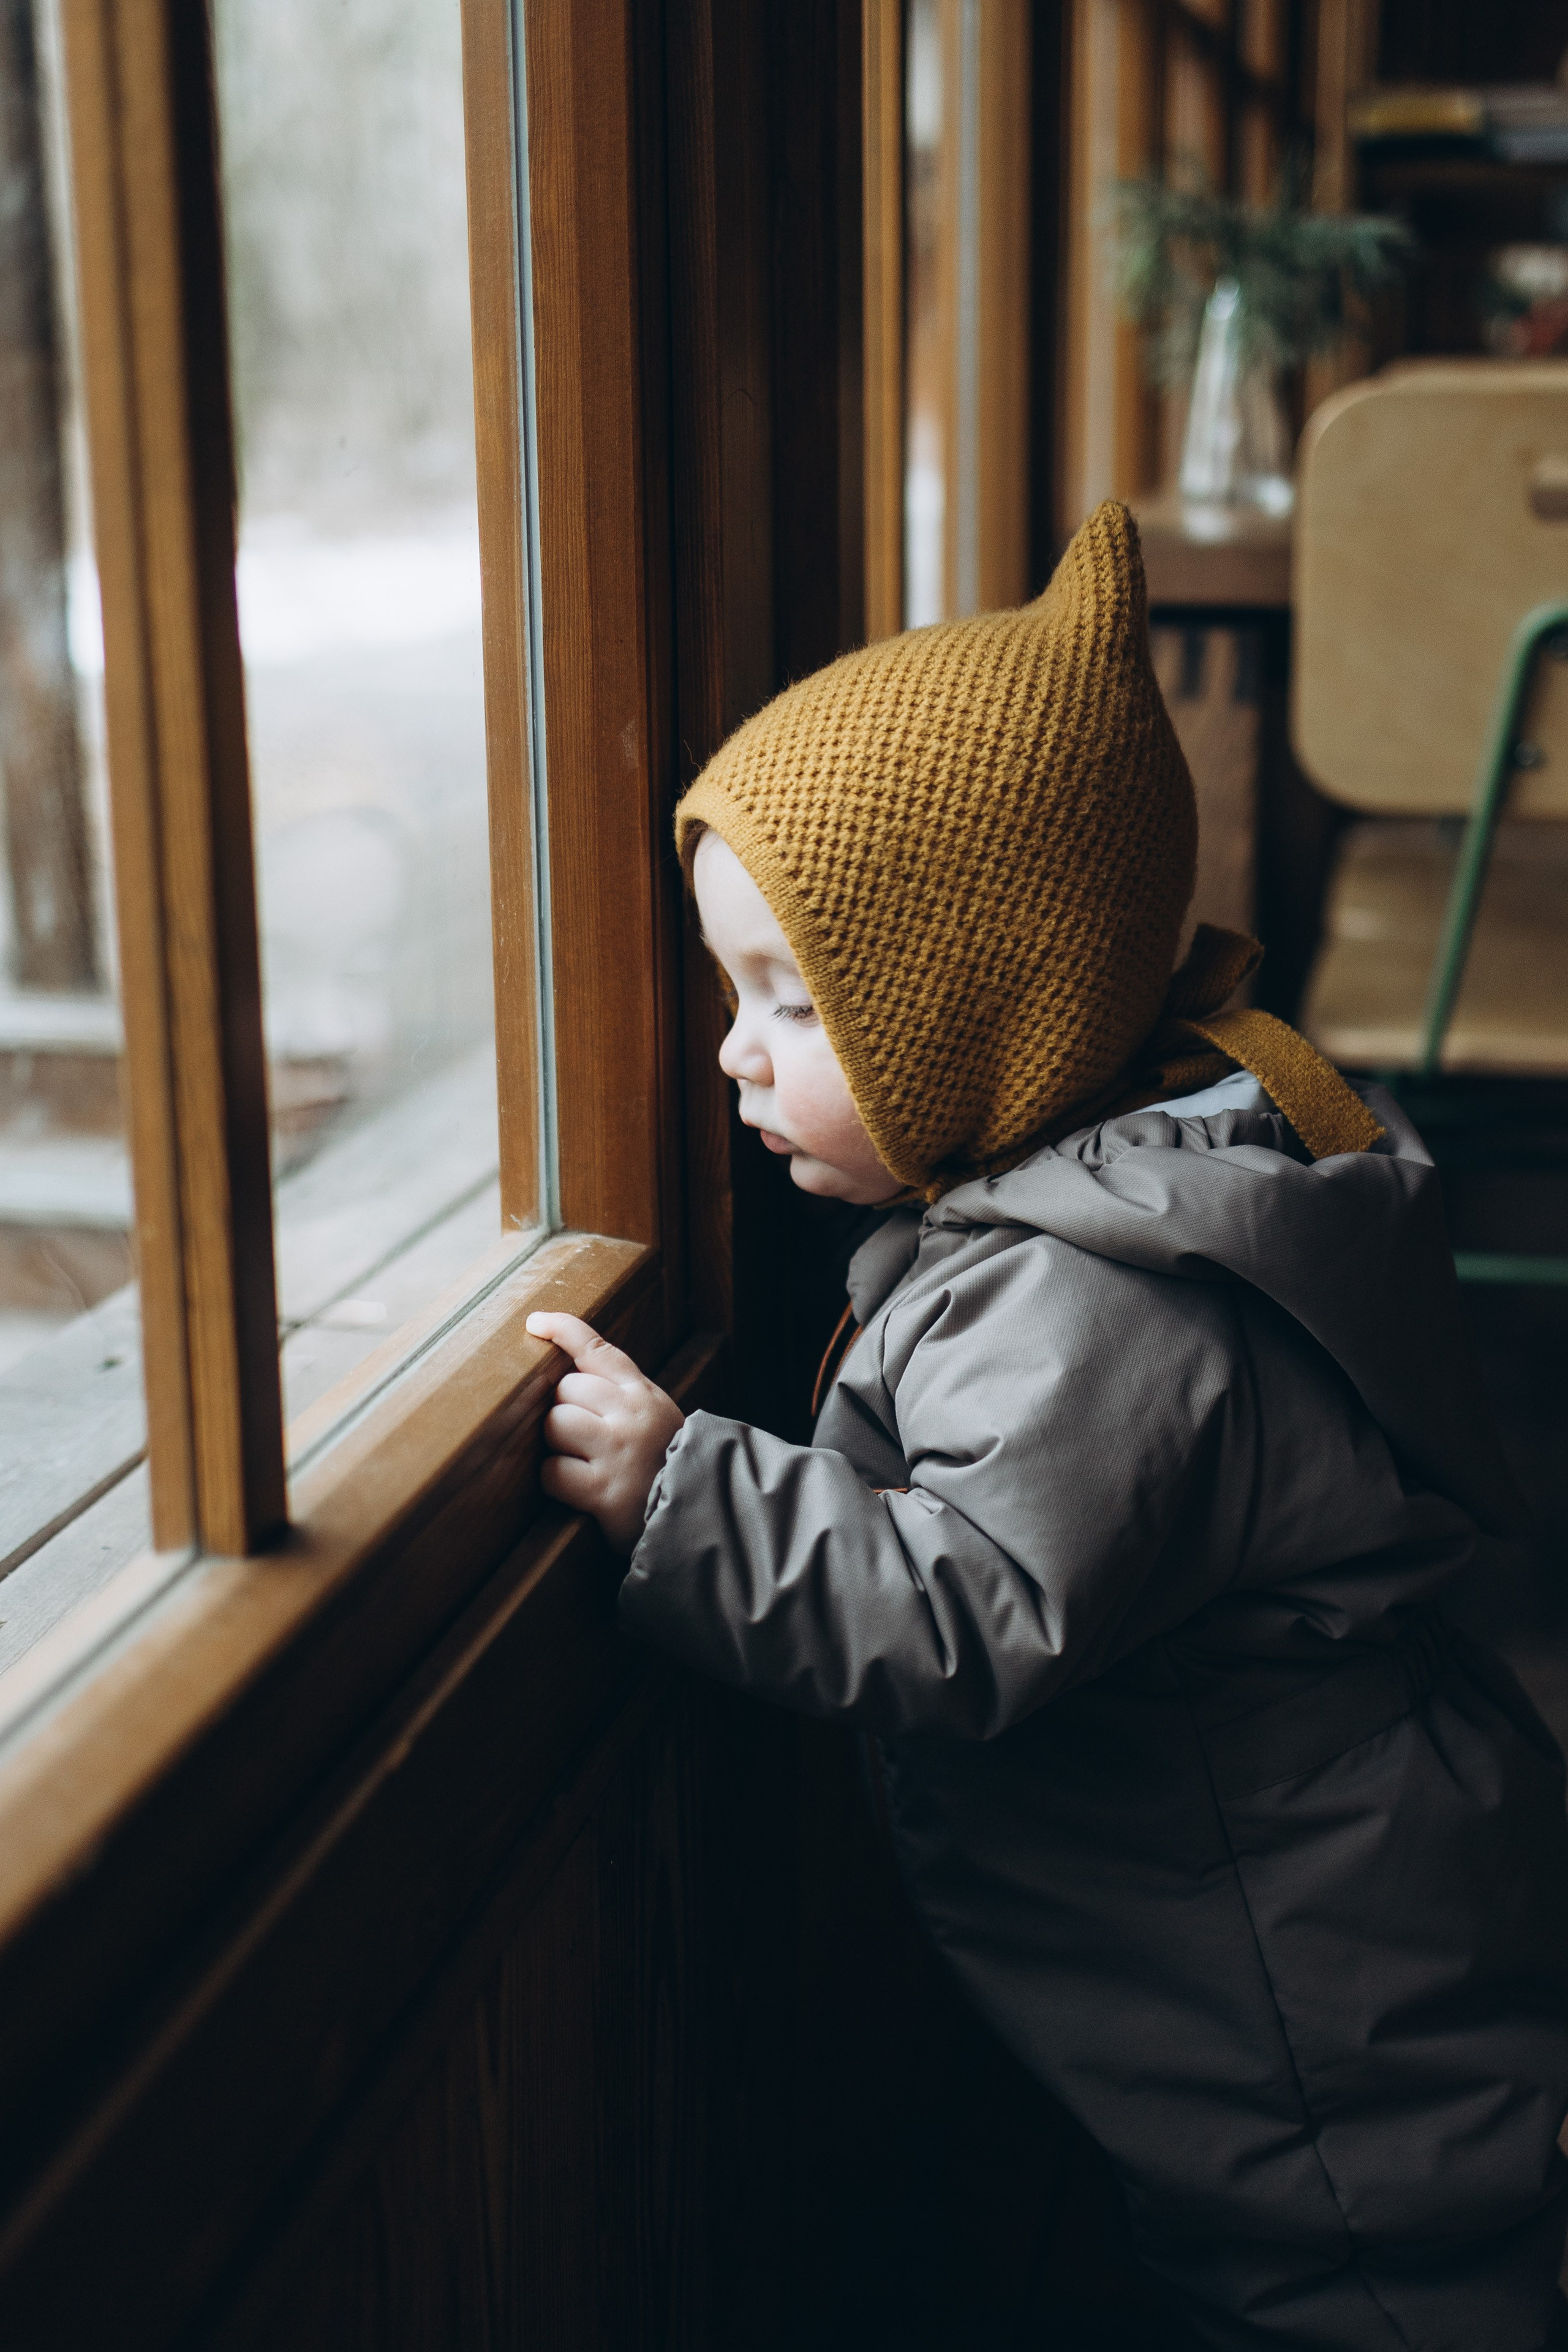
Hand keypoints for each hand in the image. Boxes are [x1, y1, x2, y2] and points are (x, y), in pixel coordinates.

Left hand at [526, 1312, 684, 1555]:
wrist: (700, 1516)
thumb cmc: (667, 1465)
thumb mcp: (657, 1417)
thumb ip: (622, 1394)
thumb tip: (569, 1375)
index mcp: (644, 1394)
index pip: (597, 1350)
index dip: (564, 1330)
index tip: (537, 1322)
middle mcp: (632, 1415)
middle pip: (566, 1388)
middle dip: (563, 1409)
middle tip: (582, 1437)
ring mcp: (618, 1450)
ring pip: (556, 1423)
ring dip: (558, 1444)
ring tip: (580, 1460)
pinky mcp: (604, 1490)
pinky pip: (553, 1471)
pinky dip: (556, 1481)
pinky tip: (577, 1489)